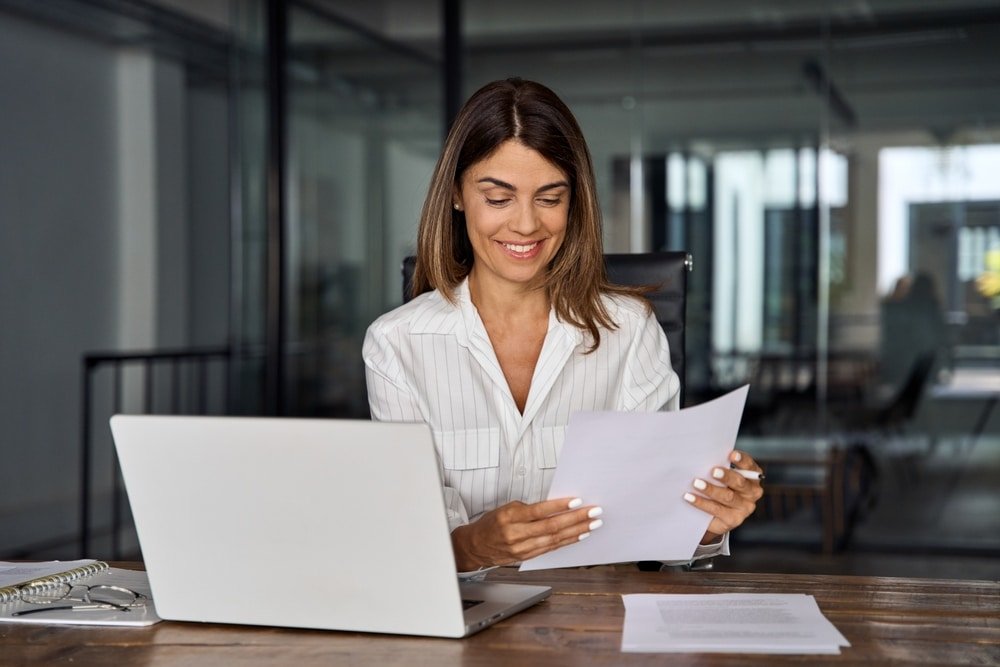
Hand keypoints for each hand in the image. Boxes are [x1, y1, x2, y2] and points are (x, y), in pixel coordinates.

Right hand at [450, 497, 602, 570]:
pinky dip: (567, 541)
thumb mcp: (507, 508)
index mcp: (509, 517)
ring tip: (593, 524)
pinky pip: (551, 548)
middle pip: (551, 527)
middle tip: (593, 512)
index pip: (539, 511)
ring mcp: (522, 548)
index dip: (559, 506)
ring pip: (554, 539)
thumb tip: (556, 507)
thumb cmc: (492, 523)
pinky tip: (579, 535)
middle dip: (575, 519)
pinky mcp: (527, 557)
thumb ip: (529, 509)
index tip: (577, 500)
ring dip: (576, 531)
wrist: (475, 546)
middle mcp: (516, 534)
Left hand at [685, 450, 763, 543]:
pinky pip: (716, 510)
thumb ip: (720, 466)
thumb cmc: (719, 485)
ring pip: (728, 497)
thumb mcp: (722, 475)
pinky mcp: (732, 520)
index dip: (742, 460)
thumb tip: (704, 458)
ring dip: (711, 489)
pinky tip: (690, 497)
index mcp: (752, 477)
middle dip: (726, 476)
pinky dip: (701, 503)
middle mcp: (752, 493)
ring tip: (696, 483)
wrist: (714, 512)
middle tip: (713, 471)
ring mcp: (744, 508)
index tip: (732, 454)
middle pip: (740, 482)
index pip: (749, 466)